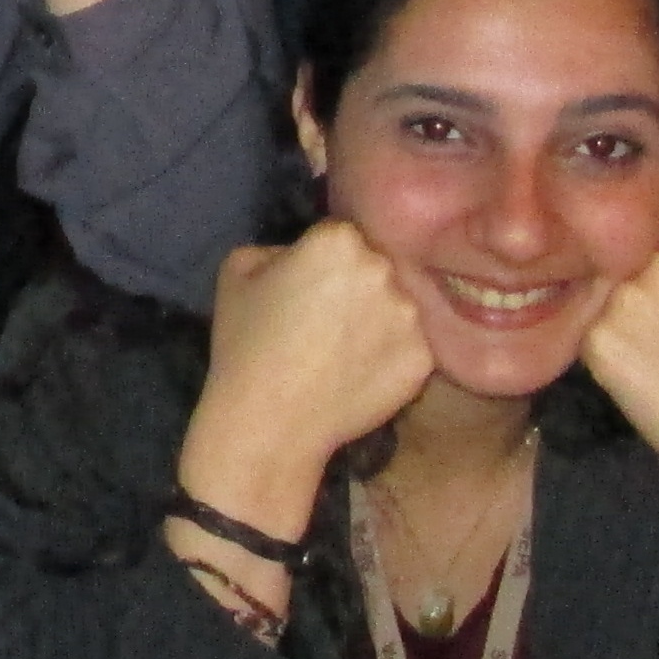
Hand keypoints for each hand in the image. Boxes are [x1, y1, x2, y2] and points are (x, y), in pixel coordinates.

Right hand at [175, 223, 436, 540]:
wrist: (270, 422)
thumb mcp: (236, 271)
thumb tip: (300, 256)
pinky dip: (389, 358)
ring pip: (396, 307)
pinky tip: (358, 376)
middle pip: (375, 268)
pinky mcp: (422, 359)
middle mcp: (382, 269)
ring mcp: (409, 316)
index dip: (322, 262)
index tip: (307, 289)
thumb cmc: (244, 344)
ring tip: (341, 354)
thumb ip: (276, 247)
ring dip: (377, 322)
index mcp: (338, 241)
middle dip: (355, 287)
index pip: (341, 236)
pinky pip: (410, 347)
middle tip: (325, 323)